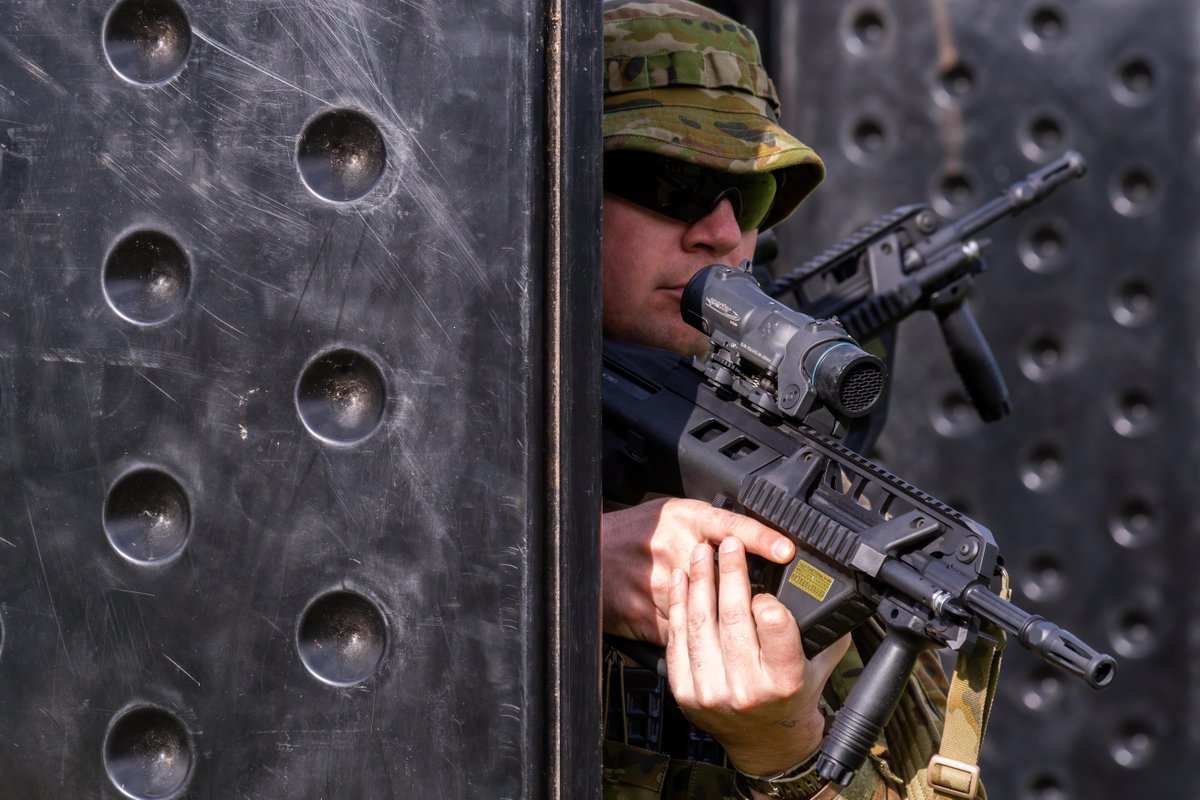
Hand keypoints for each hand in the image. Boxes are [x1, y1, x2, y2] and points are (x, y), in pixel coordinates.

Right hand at [602, 497, 796, 644]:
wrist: (587, 553)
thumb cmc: (638, 532)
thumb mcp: (678, 516)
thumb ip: (715, 527)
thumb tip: (762, 545)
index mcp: (685, 518)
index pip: (731, 525)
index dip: (761, 538)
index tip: (787, 551)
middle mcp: (672, 547)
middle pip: (721, 577)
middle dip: (748, 598)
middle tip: (771, 611)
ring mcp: (657, 583)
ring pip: (705, 612)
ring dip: (728, 628)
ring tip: (751, 643)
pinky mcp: (644, 614)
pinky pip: (682, 635)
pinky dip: (700, 645)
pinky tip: (716, 653)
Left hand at [666, 537, 852, 776]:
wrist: (765, 743)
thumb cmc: (793, 698)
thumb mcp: (820, 665)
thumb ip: (826, 628)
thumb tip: (832, 586)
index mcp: (785, 680)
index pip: (774, 626)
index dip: (766, 598)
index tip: (763, 584)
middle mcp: (747, 689)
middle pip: (733, 616)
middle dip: (729, 572)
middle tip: (728, 544)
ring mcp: (712, 691)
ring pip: (701, 623)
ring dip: (699, 581)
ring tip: (701, 553)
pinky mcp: (686, 692)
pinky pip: (678, 639)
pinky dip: (678, 605)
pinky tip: (681, 580)